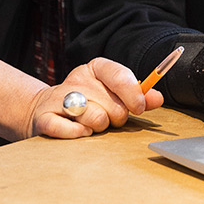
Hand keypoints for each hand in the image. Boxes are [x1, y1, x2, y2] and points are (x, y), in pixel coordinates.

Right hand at [27, 58, 163, 138]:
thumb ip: (136, 96)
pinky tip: (80, 131)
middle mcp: (77, 80)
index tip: (140, 107)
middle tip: (108, 117)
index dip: (133, 92)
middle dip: (115, 117)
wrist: (45, 109)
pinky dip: (79, 134)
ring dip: (98, 127)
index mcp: (95, 68)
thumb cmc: (88, 102)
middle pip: (111, 104)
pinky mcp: (45, 118)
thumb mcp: (112, 93)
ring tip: (92, 124)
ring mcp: (59, 98)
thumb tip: (158, 98)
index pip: (118, 74)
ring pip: (94, 118)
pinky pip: (70, 130)